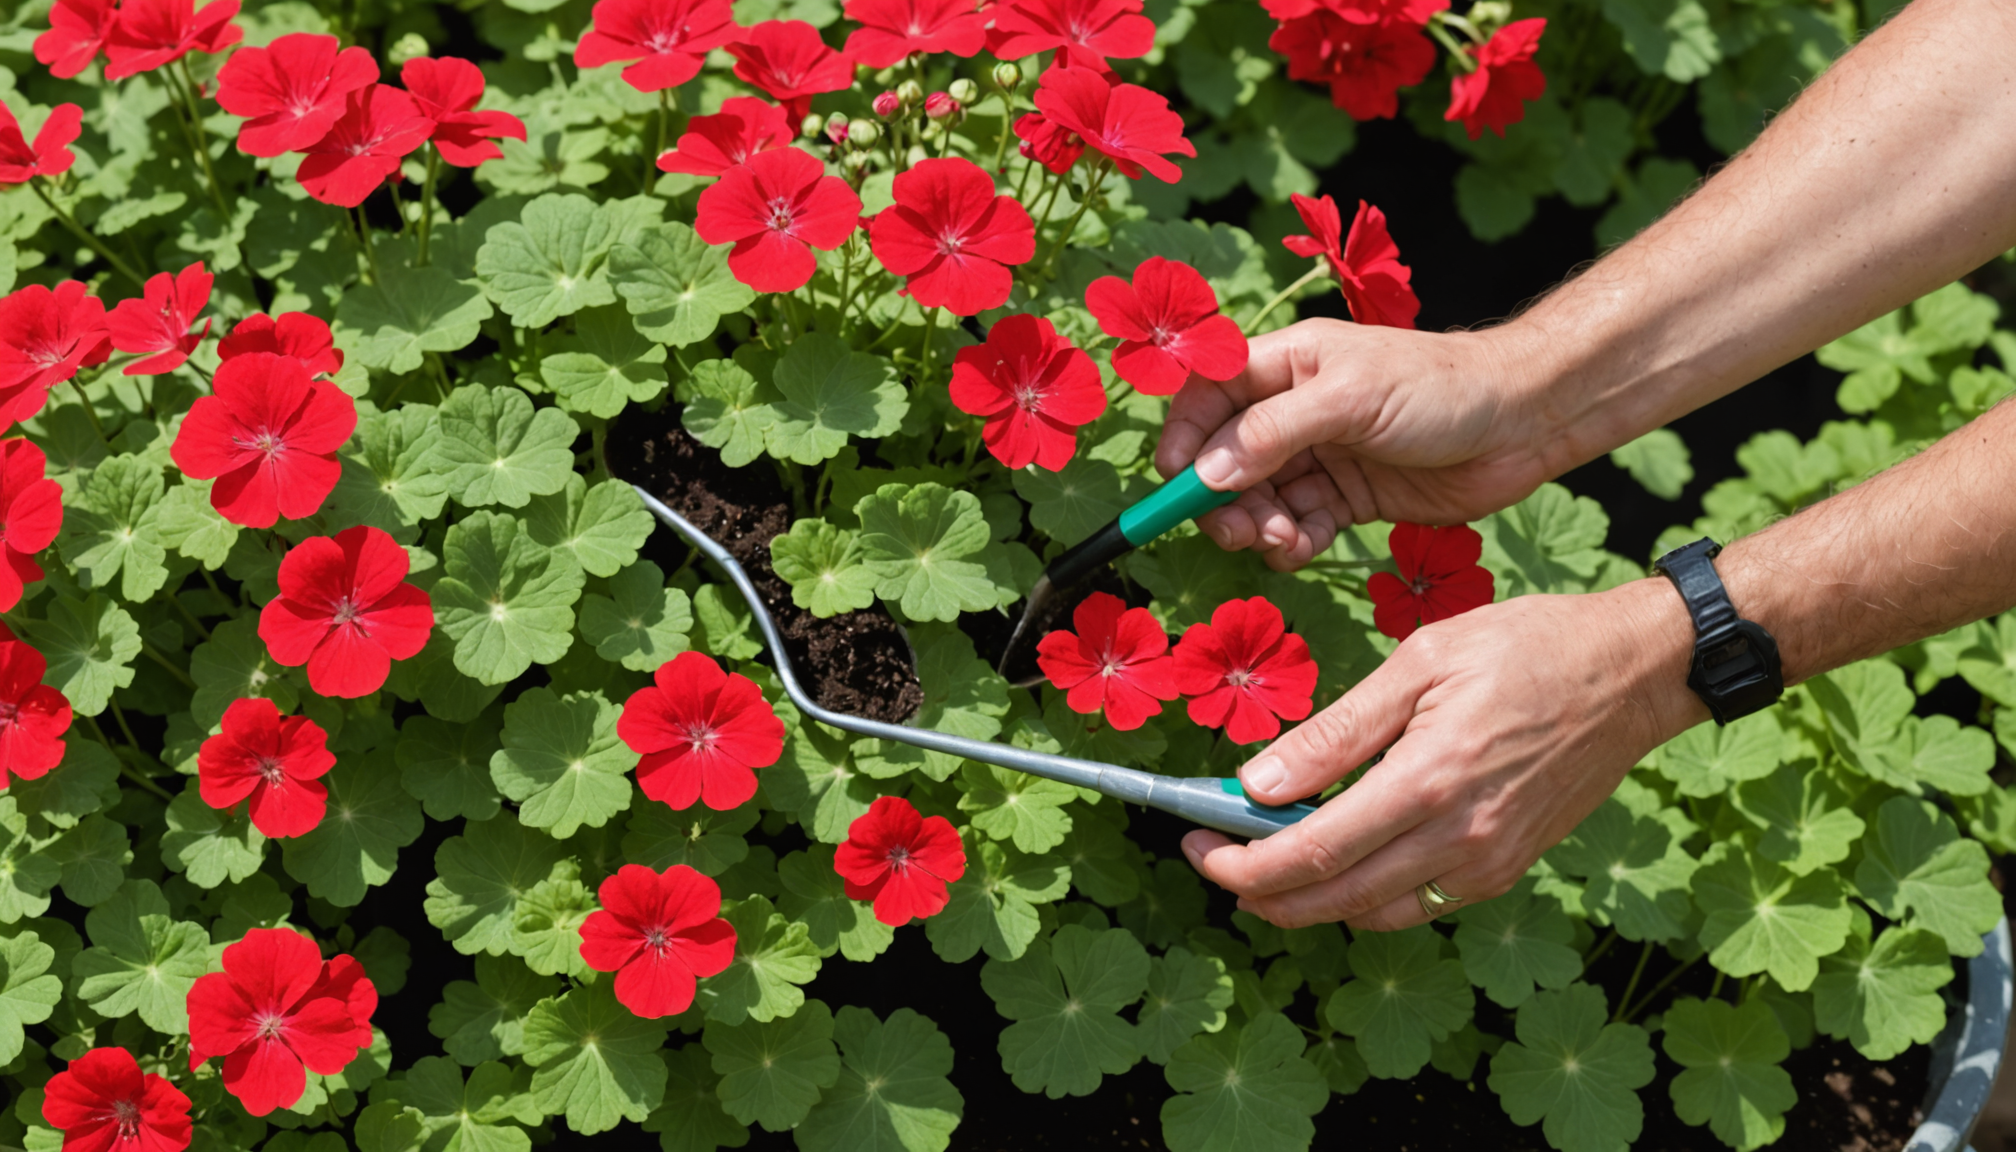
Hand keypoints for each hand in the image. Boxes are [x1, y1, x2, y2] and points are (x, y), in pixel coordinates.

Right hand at [1154, 318, 1561, 570]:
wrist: (1521, 423)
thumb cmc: (1440, 389)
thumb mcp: (1350, 400)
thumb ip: (1273, 434)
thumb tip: (1206, 473)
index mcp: (1286, 363)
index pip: (1207, 394)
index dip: (1183, 436)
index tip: (1177, 481)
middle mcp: (1294, 408)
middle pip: (1224, 457)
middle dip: (1220, 498)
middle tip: (1239, 530)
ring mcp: (1320, 455)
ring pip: (1258, 499)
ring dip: (1257, 526)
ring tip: (1282, 541)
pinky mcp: (1347, 497)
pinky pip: (1297, 525)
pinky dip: (1291, 543)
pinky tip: (1302, 548)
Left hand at [1182, 578, 1705, 929]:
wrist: (1635, 673)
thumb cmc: (1528, 646)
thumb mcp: (1421, 661)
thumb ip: (1336, 732)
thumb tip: (1256, 784)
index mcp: (1427, 782)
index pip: (1308, 853)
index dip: (1239, 864)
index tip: (1196, 846)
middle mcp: (1459, 839)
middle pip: (1331, 900)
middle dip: (1257, 891)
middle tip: (1212, 860)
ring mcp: (1488, 864)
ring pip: (1371, 913)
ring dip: (1308, 901)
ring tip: (1264, 862)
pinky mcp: (1507, 868)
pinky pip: (1417, 903)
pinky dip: (1365, 894)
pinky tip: (1341, 856)